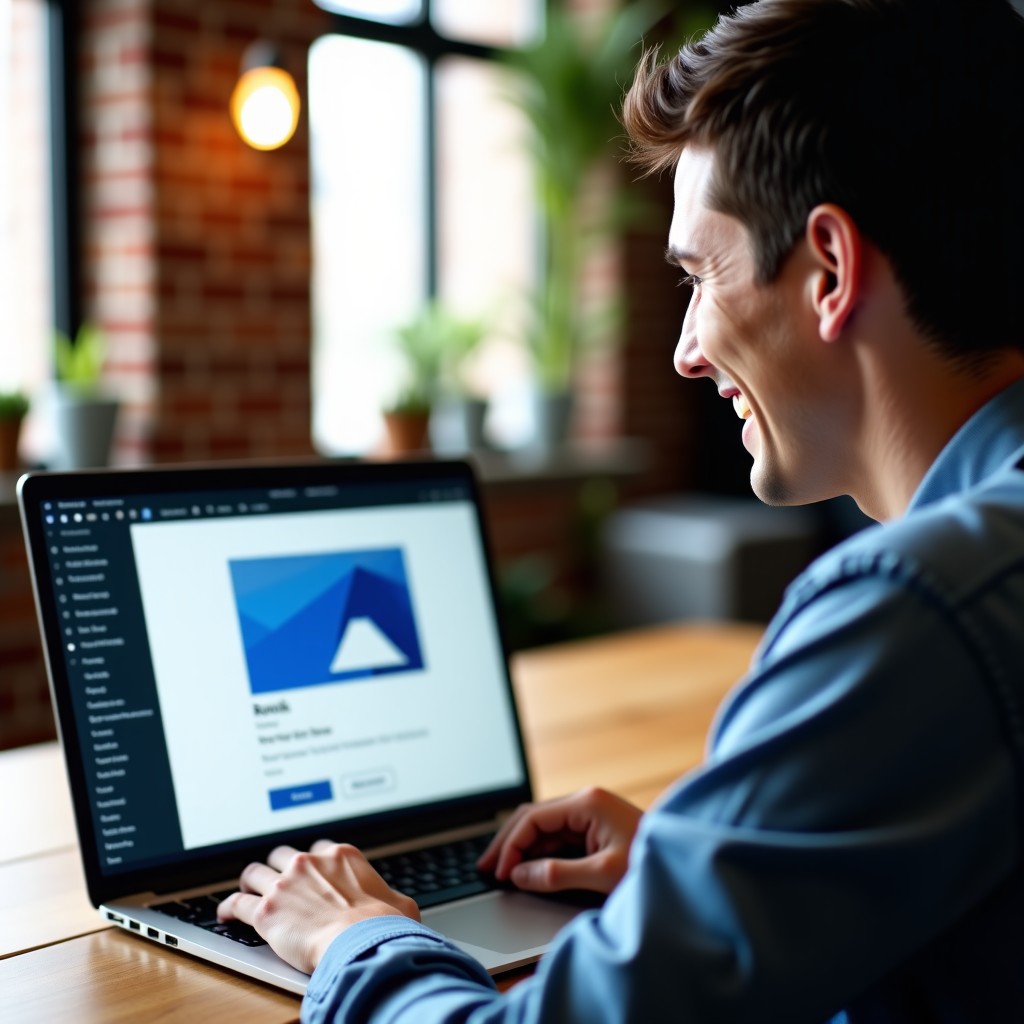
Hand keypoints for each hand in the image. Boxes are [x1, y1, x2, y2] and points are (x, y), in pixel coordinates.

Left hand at [217, 840, 419, 974]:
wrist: (361, 943)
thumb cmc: (383, 926)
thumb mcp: (399, 903)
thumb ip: (390, 897)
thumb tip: (397, 905)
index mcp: (341, 856)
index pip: (318, 847)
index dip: (311, 861)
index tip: (308, 872)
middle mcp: (310, 863)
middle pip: (282, 854)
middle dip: (277, 866)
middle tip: (274, 880)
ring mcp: (285, 884)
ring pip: (255, 873)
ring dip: (250, 882)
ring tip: (245, 891)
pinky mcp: (266, 911)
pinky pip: (236, 903)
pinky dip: (228, 908)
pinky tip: (226, 914)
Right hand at [477, 787, 641, 895]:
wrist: (687, 867)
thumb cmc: (651, 866)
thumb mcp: (603, 875)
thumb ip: (558, 874)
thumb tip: (519, 875)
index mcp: (587, 802)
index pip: (534, 818)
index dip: (512, 846)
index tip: (500, 874)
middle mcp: (586, 802)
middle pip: (533, 818)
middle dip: (508, 843)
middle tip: (485, 869)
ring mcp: (590, 814)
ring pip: (543, 828)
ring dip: (521, 849)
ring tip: (500, 871)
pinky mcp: (595, 829)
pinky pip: (558, 838)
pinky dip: (539, 853)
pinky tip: (526, 870)